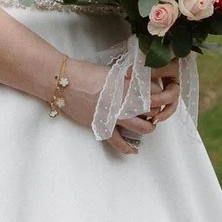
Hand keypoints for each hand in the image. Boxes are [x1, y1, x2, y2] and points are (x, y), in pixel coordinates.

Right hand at [62, 60, 176, 155]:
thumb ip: (126, 80)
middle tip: (152, 110)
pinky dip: (128, 148)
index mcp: (127, 85)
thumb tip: (136, 85)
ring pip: (142, 127)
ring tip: (147, 125)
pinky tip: (134, 150)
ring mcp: (114, 116)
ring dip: (147, 127)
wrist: (62, 83)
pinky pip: (119, 142)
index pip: (154, 93)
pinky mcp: (103, 127)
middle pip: (152, 111)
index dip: (159, 95)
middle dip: (155, 111)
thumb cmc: (83, 73)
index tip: (158, 95)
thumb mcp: (110, 72)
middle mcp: (124, 102)